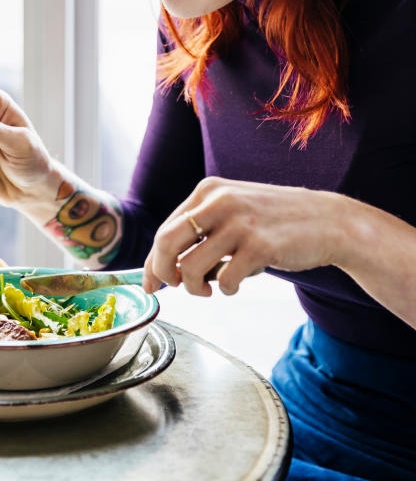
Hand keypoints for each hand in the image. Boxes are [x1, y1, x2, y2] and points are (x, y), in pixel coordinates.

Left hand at [142, 177, 345, 295]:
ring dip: (195, 288)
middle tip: (176, 286)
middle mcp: (219, 202)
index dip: (152, 263)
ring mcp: (240, 223)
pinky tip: (236, 283)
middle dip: (164, 273)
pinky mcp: (260, 246)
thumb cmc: (274, 222)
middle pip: (165, 245)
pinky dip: (226, 289)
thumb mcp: (233, 212)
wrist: (330, 221)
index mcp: (208, 191)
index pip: (164, 231)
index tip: (150, 284)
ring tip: (209, 289)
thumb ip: (200, 231)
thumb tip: (163, 268)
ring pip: (190, 268)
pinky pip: (225, 281)